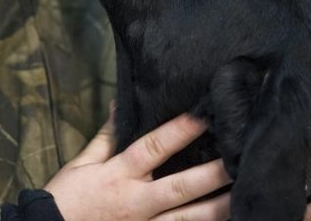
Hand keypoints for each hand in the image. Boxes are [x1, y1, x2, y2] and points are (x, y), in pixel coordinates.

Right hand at [45, 113, 231, 220]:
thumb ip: (107, 135)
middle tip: (239, 160)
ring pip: (187, 220)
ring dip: (217, 209)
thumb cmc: (66, 199)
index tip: (203, 115)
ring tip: (244, 196)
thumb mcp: (82, 163)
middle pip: (180, 188)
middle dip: (212, 175)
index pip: (153, 148)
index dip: (179, 132)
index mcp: (119, 175)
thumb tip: (122, 102)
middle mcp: (136, 203)